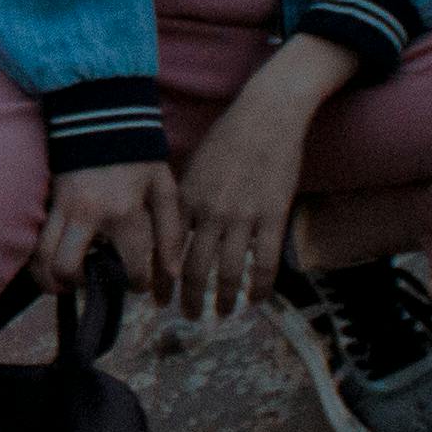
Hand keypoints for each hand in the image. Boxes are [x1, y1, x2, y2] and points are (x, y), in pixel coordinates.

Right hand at [34, 160, 180, 303]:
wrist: (102, 119)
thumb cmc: (139, 158)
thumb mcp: (163, 189)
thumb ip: (170, 232)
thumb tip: (172, 274)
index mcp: (123, 214)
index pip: (128, 267)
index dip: (136, 284)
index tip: (138, 283)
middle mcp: (87, 216)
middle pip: (66, 268)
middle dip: (78, 285)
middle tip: (92, 283)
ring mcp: (62, 209)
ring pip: (41, 259)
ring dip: (52, 278)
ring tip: (69, 281)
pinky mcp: (50, 204)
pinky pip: (37, 243)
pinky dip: (43, 261)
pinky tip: (58, 263)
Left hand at [176, 42, 353, 317]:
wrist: (267, 116)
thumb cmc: (229, 137)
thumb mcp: (195, 167)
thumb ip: (185, 200)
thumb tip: (172, 230)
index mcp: (187, 200)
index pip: (167, 250)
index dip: (161, 280)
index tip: (158, 298)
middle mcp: (210, 213)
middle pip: (194, 270)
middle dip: (188, 299)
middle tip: (186, 315)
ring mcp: (243, 217)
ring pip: (228, 273)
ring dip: (223, 300)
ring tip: (221, 313)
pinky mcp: (273, 217)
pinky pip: (265, 263)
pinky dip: (261, 288)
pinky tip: (257, 300)